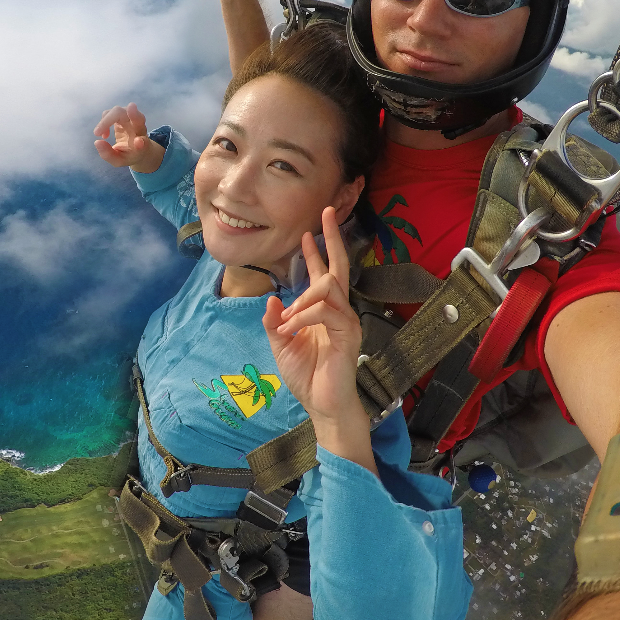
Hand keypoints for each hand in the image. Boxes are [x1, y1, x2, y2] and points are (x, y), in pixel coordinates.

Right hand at [93, 103, 160, 171]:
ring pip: (117, 111)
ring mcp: (130, 117)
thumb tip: (97, 142)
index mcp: (141, 136)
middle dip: (109, 120)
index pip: (140, 125)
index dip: (135, 123)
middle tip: (97, 133)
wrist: (139, 149)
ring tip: (103, 136)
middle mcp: (137, 123)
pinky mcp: (123, 115)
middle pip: (126, 113)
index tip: (131, 129)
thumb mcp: (120, 161)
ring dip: (105, 122)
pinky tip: (105, 135)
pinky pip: (111, 113)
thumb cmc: (130, 155)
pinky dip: (104, 122)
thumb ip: (109, 155)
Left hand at [262, 207, 367, 432]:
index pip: (323, 275)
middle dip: (332, 240)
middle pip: (338, 268)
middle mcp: (338, 312)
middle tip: (326, 214)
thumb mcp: (280, 345)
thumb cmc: (306, 376)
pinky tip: (289, 328)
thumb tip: (272, 298)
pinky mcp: (347, 335)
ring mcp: (345, 322)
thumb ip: (274, 321)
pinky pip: (326, 313)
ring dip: (303, 298)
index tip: (307, 232)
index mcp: (322, 312)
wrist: (322, 405)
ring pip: (329, 289)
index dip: (316, 252)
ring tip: (286, 317)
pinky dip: (304, 317)